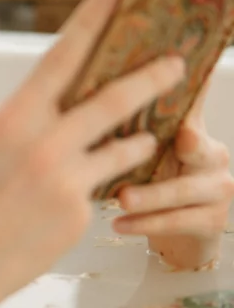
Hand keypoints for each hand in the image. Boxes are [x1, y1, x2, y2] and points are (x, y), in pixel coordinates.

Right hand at [0, 0, 185, 307]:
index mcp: (9, 118)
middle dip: (150, 77)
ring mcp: (64, 179)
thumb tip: (56, 108)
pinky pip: (104, 187)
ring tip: (149, 134)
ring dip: (139, 137)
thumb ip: (20, 127)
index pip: (60, 57)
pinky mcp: (79, 213)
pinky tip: (84, 196)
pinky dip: (102, 184)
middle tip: (176, 62)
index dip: (90, 21)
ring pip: (122, 146)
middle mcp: (41, 143)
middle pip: (111, 98)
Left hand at [114, 87, 233, 269]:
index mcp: (194, 129)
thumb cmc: (153, 178)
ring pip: (182, 190)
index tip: (166, 80)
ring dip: (148, 196)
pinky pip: (177, 221)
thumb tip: (90, 99)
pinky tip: (119, 224)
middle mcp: (213, 155)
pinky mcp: (212, 221)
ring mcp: (217, 189)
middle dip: (162, 146)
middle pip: (194, 147)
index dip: (182, 95)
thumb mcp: (144, 150)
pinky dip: (145, 223)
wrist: (179, 228)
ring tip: (121, 199)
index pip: (190, 106)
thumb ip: (130, 127)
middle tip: (134, 151)